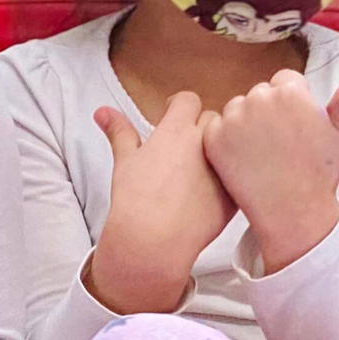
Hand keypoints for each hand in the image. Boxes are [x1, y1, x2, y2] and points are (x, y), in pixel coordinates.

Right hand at [86, 92, 235, 313]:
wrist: (153, 239)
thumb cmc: (135, 200)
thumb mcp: (124, 161)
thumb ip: (119, 131)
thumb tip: (103, 112)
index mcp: (176, 130)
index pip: (188, 100)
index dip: (178, 107)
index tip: (171, 116)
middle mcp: (203, 143)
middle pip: (210, 120)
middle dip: (199, 128)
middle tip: (183, 148)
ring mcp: (221, 167)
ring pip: (226, 146)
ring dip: (215, 151)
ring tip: (196, 171)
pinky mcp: (232, 193)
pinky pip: (235, 175)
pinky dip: (224, 179)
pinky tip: (207, 194)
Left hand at [201, 70, 338, 272]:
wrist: (293, 213)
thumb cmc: (320, 172)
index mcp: (290, 91)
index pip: (285, 82)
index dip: (292, 107)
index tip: (296, 132)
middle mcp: (259, 97)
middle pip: (260, 94)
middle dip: (268, 114)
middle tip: (280, 147)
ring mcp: (233, 118)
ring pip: (237, 109)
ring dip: (245, 126)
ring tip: (263, 156)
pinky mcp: (214, 139)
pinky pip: (216, 128)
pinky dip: (225, 143)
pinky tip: (244, 162)